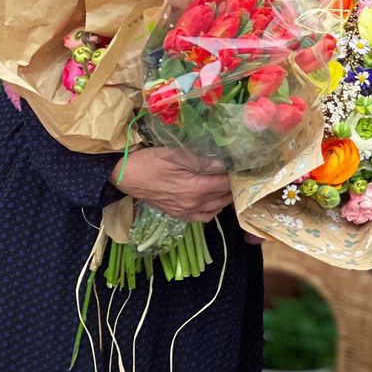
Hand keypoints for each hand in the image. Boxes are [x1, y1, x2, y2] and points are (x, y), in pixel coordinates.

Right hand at [111, 148, 232, 221]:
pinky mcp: (179, 215)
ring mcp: (186, 212)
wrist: (126, 177)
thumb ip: (202, 159)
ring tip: (228, 184)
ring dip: (225, 197)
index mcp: (195, 188)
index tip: (244, 166)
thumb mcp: (176, 155)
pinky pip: (204, 217)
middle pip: (224, 197)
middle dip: (234, 185)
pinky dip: (214, 209)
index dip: (237, 174)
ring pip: (216, 208)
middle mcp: (194, 204)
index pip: (226, 183)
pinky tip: (214, 199)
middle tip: (238, 173)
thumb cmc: (150, 162)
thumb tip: (224, 162)